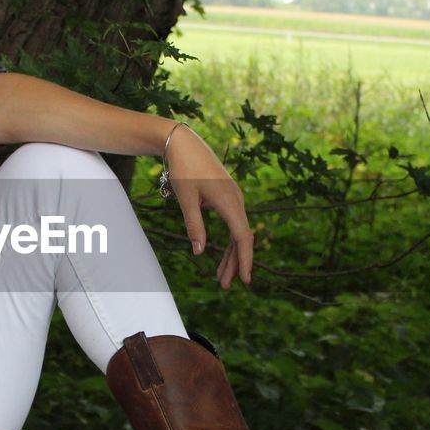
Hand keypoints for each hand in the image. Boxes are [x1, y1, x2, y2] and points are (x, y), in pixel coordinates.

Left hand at [164, 125, 253, 288]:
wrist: (184, 142)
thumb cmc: (183, 169)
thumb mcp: (186, 199)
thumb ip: (194, 225)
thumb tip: (199, 252)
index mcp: (229, 201)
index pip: (242, 237)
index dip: (245, 260)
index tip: (245, 280)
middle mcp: (236, 200)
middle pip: (241, 238)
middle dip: (235, 263)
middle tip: (225, 286)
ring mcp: (233, 198)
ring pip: (237, 232)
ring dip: (231, 255)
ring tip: (222, 277)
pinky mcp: (227, 196)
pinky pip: (232, 223)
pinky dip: (228, 241)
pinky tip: (223, 255)